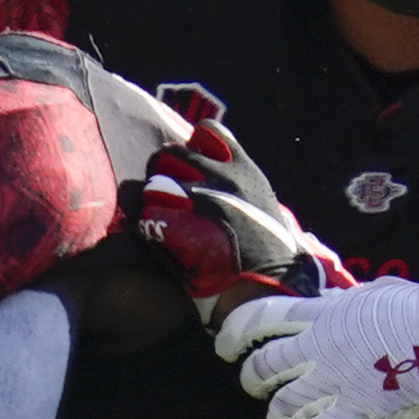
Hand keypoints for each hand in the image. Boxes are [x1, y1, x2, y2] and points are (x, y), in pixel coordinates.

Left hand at [137, 91, 346, 312]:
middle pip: (171, 154)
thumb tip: (224, 178)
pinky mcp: (181, 226)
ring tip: (162, 220)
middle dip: (163, 172)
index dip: (192, 146)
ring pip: (154, 185)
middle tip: (166, 195)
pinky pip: (148, 217)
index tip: (191, 165)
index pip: (207, 132)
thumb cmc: (270, 252)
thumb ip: (241, 185)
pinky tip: (157, 239)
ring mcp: (200, 199)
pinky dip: (149, 228)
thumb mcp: (264, 204)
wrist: (270, 286)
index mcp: (243, 169)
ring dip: (153, 202)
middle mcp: (220, 177)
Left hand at [221, 271, 418, 418]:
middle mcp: (319, 349)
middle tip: (254, 388)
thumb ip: (340, 290)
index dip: (232, 334)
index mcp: (323, 315)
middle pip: (262, 368)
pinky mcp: (354, 414)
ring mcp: (334, 383)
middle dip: (251, 381)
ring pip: (281, 407)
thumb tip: (321, 272)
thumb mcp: (375, 289)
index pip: (260, 319)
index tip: (223, 346)